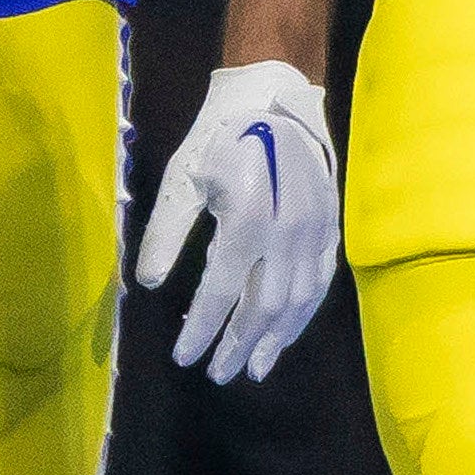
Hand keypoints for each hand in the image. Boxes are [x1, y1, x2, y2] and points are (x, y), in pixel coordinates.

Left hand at [135, 59, 337, 383]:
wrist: (276, 100)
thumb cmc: (219, 138)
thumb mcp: (182, 178)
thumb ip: (165, 233)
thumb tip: (144, 284)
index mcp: (248, 217)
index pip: (223, 291)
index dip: (203, 329)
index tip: (183, 358)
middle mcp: (288, 231)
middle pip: (263, 306)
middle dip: (237, 345)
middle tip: (216, 373)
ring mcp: (316, 232)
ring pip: (298, 303)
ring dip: (273, 341)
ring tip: (252, 369)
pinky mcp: (330, 231)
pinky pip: (320, 285)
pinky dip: (302, 318)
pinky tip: (284, 337)